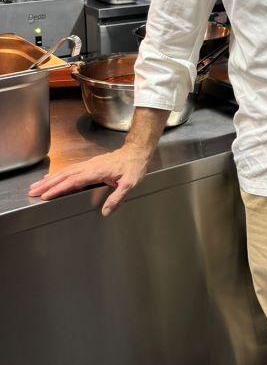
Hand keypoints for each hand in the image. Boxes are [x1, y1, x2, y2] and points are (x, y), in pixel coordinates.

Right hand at [28, 147, 150, 216]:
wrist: (136, 152)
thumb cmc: (133, 167)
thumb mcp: (130, 184)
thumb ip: (117, 198)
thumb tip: (106, 212)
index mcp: (97, 172)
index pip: (73, 181)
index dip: (59, 189)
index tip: (46, 195)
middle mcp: (89, 166)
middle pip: (64, 175)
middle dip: (47, 184)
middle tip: (32, 191)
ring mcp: (88, 164)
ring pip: (65, 171)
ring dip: (50, 179)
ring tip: (36, 186)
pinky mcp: (89, 164)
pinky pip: (70, 169)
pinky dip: (58, 174)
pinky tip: (52, 178)